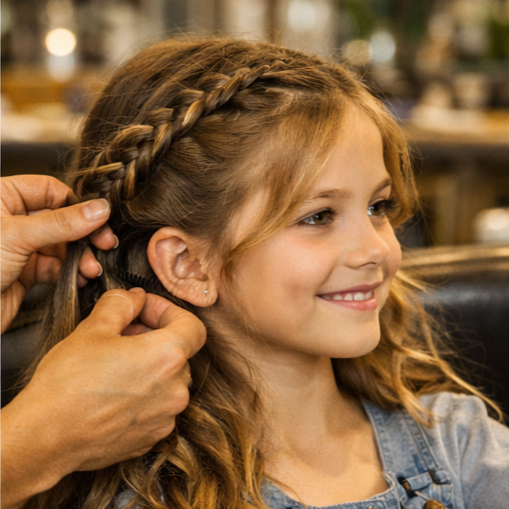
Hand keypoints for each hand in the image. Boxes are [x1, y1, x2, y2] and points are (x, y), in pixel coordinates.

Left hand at [1, 175, 117, 332]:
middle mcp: (11, 220)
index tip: (98, 218)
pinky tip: (80, 278)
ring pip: (61, 245)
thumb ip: (62, 222)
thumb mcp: (17, 236)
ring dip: (80, 257)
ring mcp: (18, 247)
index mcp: (2, 198)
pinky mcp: (23, 272)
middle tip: (104, 243)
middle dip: (83, 234)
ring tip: (90, 268)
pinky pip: (55, 267)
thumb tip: (99, 209)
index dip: (76, 204)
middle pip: (61, 219)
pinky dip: (70, 272)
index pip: (51, 191)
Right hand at [1, 288, 205, 507]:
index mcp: (168, 357)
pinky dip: (144, 394)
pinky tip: (115, 392)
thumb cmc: (67, 383)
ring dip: (149, 366)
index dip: (169, 312)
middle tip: (122, 334)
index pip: (193, 325)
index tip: (145, 310)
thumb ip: (122, 304)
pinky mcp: (152, 437)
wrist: (45, 438)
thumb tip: (136, 297)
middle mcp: (176, 389)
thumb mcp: (93, 328)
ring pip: (168, 380)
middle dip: (154, 337)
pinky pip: (158, 406)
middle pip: (179, 352)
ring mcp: (166, 417)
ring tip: (115, 364)